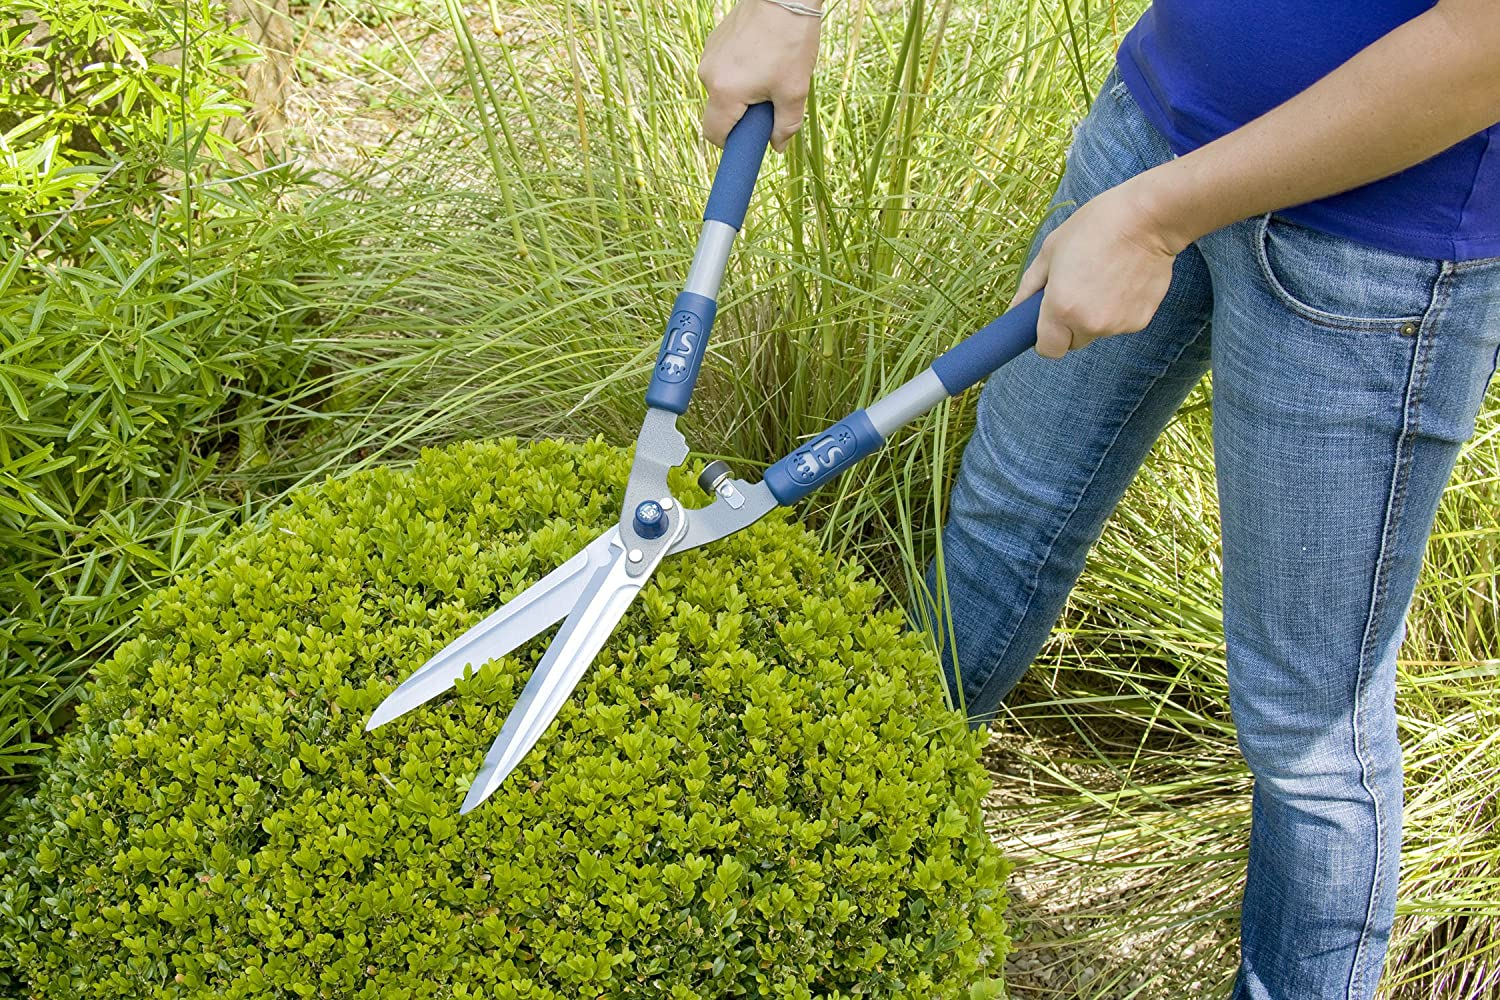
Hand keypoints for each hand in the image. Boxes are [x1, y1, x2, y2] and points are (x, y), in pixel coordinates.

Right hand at [698, 0, 820, 151]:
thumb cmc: (790, 41)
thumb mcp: (794, 91)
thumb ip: (785, 126)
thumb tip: (777, 147)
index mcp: (725, 92)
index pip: (714, 134)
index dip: (731, 144)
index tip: (749, 142)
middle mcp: (708, 75)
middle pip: (720, 111)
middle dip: (742, 115)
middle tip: (771, 102)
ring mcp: (709, 55)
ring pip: (723, 89)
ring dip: (743, 93)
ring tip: (771, 74)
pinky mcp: (715, 40)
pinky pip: (725, 69)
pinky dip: (741, 73)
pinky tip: (763, 58)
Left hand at [1012, 172, 1183, 357]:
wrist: (1147, 219)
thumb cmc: (1094, 227)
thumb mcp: (1050, 250)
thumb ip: (1029, 286)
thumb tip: (1015, 310)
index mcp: (1061, 309)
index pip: (1048, 350)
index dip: (1046, 338)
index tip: (1048, 323)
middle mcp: (1089, 324)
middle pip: (1073, 342)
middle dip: (1070, 325)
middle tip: (1077, 290)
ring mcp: (1118, 325)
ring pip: (1097, 331)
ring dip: (1096, 315)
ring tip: (1104, 278)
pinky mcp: (1141, 320)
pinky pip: (1120, 323)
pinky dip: (1119, 309)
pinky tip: (1123, 281)